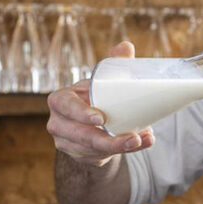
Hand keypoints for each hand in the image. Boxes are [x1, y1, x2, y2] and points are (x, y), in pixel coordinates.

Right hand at [46, 41, 154, 165]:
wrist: (90, 123)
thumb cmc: (95, 97)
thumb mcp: (101, 82)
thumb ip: (114, 64)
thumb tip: (126, 46)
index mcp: (60, 100)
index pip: (65, 105)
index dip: (80, 112)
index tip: (101, 118)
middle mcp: (59, 123)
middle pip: (82, 135)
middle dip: (109, 140)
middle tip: (134, 137)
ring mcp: (67, 143)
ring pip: (95, 150)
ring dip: (122, 147)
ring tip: (144, 139)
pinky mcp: (81, 156)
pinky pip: (103, 157)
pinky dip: (125, 151)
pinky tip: (142, 143)